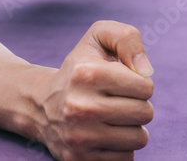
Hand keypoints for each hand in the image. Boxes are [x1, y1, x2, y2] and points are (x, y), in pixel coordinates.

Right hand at [38, 21, 154, 160]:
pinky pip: (126, 159)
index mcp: (87, 74)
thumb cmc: (81, 68)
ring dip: (132, 127)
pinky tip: (105, 135)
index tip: (125, 82)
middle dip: (139, 105)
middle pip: (145, 113)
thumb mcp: (98, 38)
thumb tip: (145, 69)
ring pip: (138, 138)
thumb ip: (127, 37)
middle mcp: (80, 106)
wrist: (41, 105)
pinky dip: (121, 147)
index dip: (141, 83)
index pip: (145, 87)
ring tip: (114, 118)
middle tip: (120, 100)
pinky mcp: (79, 159)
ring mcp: (79, 137)